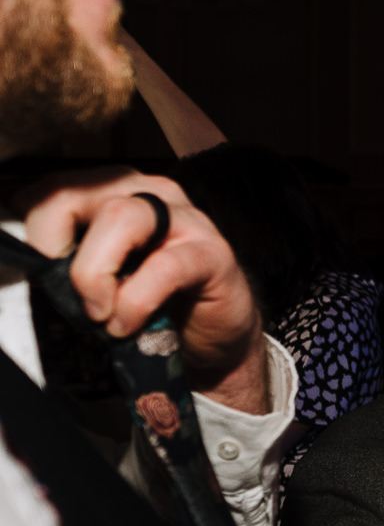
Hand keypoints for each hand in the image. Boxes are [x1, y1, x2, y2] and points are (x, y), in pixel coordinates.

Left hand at [21, 169, 268, 412]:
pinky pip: (164, 267)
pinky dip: (135, 302)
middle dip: (52, 246)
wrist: (216, 339)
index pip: (55, 186)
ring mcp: (187, 219)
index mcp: (117, 191)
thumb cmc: (154, 305)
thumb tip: (25, 264)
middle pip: (76, 193)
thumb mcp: (102, 277)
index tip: (35, 267)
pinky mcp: (213, 254)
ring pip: (120, 217)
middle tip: (59, 292)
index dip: (33, 225)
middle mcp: (152, 193)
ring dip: (94, 272)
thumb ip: (69, 260)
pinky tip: (127, 325)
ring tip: (98, 312)